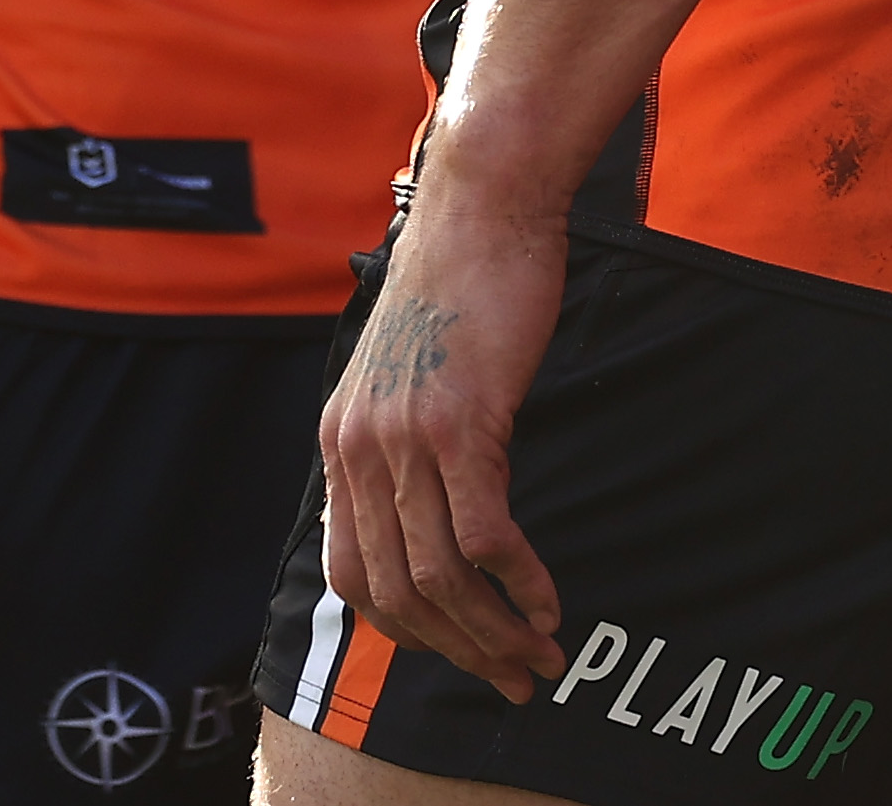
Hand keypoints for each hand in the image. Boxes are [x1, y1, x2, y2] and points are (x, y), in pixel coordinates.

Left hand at [318, 200, 567, 698]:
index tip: (459, 655)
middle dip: (458, 652)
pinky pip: (483, 534)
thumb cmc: (459, 290)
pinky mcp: (459, 423)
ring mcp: (405, 437)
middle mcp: (360, 446)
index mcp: (342, 440)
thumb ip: (405, 441)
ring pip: (439, 575)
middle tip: (515, 679)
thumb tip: (435, 513)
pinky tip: (550, 600)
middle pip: (396, 591)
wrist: (480, 212)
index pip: (351, 573)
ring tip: (543, 653)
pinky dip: (519, 581)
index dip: (405, 632)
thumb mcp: (406, 375)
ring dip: (495, 631)